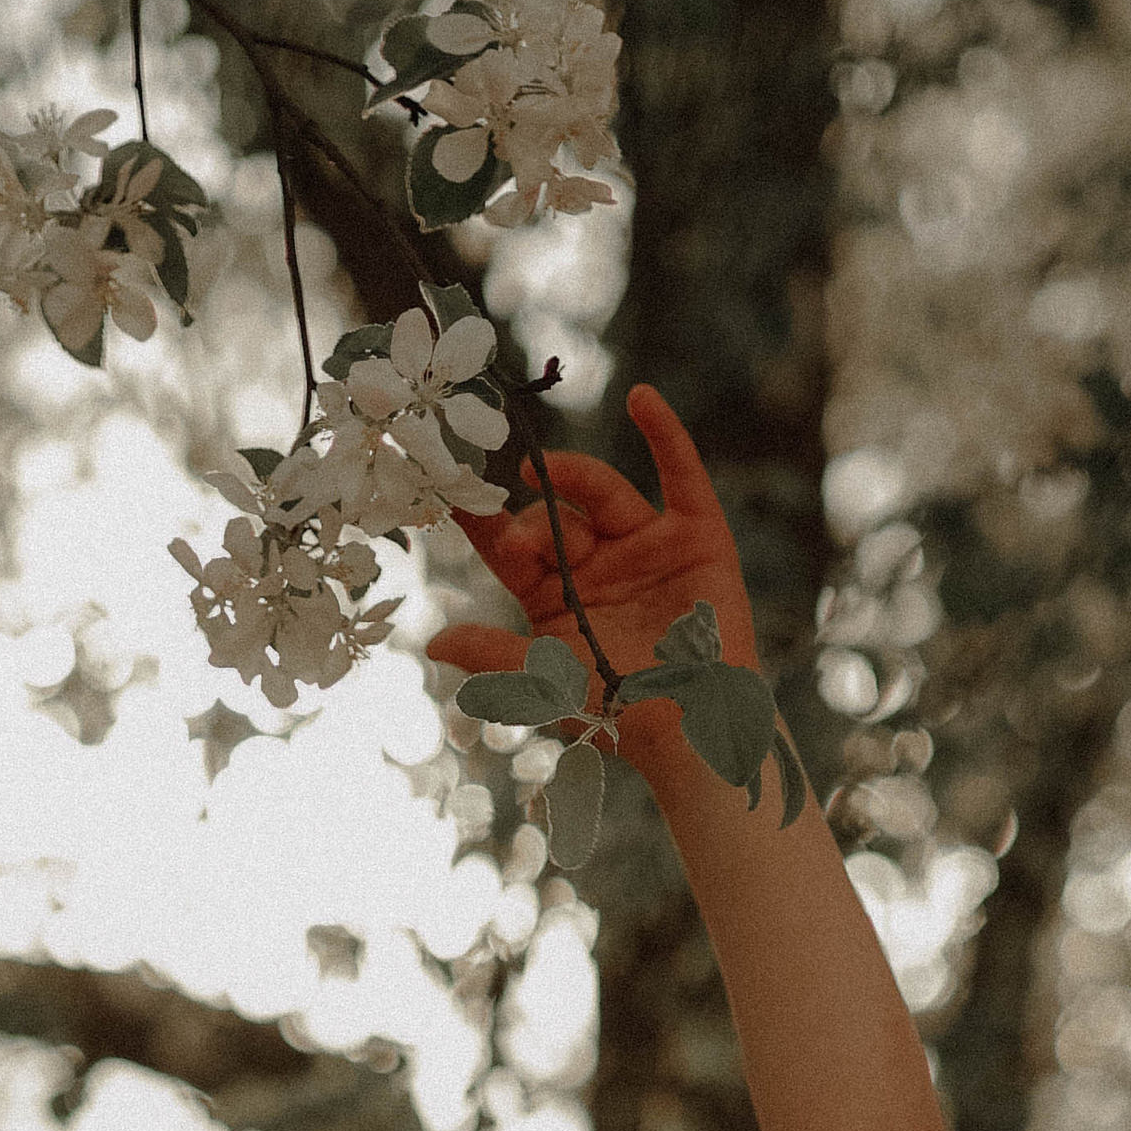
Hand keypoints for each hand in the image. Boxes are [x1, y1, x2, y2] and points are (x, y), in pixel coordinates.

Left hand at [427, 385, 757, 779]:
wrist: (696, 731)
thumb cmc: (621, 715)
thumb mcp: (548, 687)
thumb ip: (496, 657)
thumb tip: (433, 644)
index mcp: (556, 595)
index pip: (510, 548)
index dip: (483, 522)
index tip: (450, 493)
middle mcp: (597, 562)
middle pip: (554, 518)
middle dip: (531, 522)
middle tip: (515, 540)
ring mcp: (646, 544)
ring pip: (602, 493)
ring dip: (571, 475)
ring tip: (537, 469)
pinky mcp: (696, 535)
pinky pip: (680, 476)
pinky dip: (665, 435)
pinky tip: (642, 399)